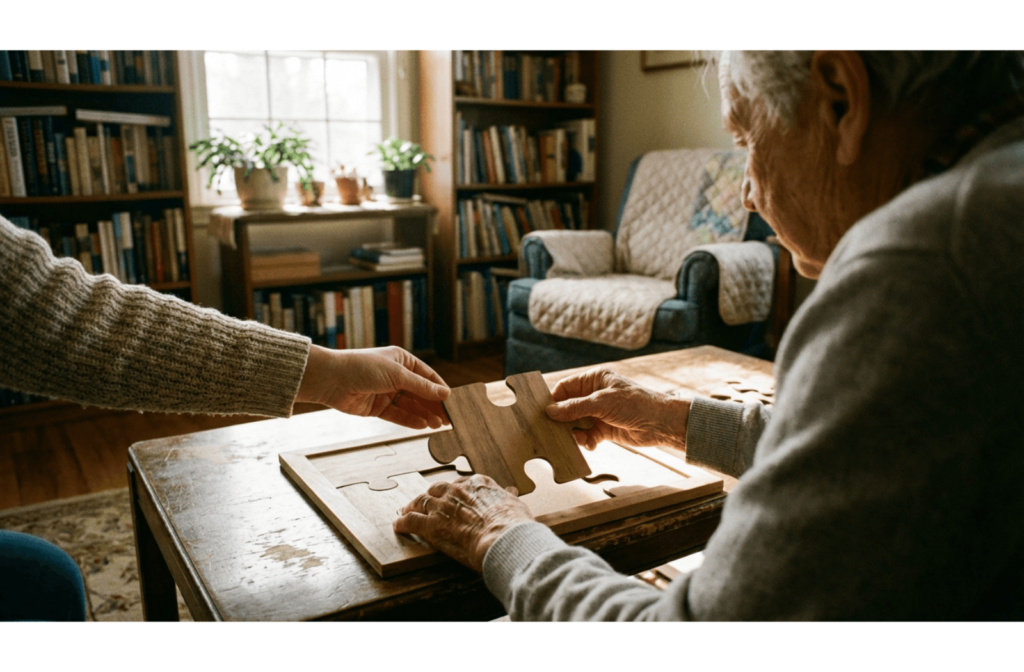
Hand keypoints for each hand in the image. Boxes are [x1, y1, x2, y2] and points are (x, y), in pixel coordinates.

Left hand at [296, 345, 449, 429]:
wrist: (332, 379)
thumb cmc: (363, 367)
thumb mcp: (397, 374)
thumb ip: (421, 387)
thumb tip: (445, 394)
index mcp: (402, 360)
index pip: (428, 376)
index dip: (441, 389)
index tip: (453, 402)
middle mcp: (396, 376)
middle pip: (421, 393)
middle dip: (434, 405)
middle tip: (449, 419)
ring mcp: (387, 392)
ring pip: (411, 406)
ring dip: (424, 415)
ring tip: (438, 425)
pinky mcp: (378, 407)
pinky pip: (398, 415)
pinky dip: (410, 420)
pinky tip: (422, 426)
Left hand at [393, 475, 532, 571]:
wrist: (504, 537)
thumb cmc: (513, 523)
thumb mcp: (515, 504)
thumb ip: (508, 496)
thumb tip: (511, 491)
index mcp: (478, 484)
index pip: (460, 484)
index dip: (452, 491)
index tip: (450, 496)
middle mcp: (457, 491)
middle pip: (436, 490)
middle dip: (430, 496)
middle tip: (424, 502)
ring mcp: (443, 507)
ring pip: (421, 502)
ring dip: (412, 507)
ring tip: (406, 511)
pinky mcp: (432, 525)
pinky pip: (412, 521)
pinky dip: (403, 523)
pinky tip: (399, 526)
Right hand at [546, 368, 689, 450]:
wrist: (660, 423)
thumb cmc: (635, 404)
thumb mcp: (601, 402)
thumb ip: (575, 408)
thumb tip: (551, 411)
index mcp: (594, 379)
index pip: (566, 388)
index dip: (554, 399)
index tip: (542, 412)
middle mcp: (595, 395)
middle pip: (568, 407)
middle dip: (562, 420)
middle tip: (552, 431)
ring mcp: (599, 413)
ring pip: (576, 423)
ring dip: (574, 433)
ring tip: (575, 440)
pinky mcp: (604, 429)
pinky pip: (587, 435)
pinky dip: (585, 441)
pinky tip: (590, 444)